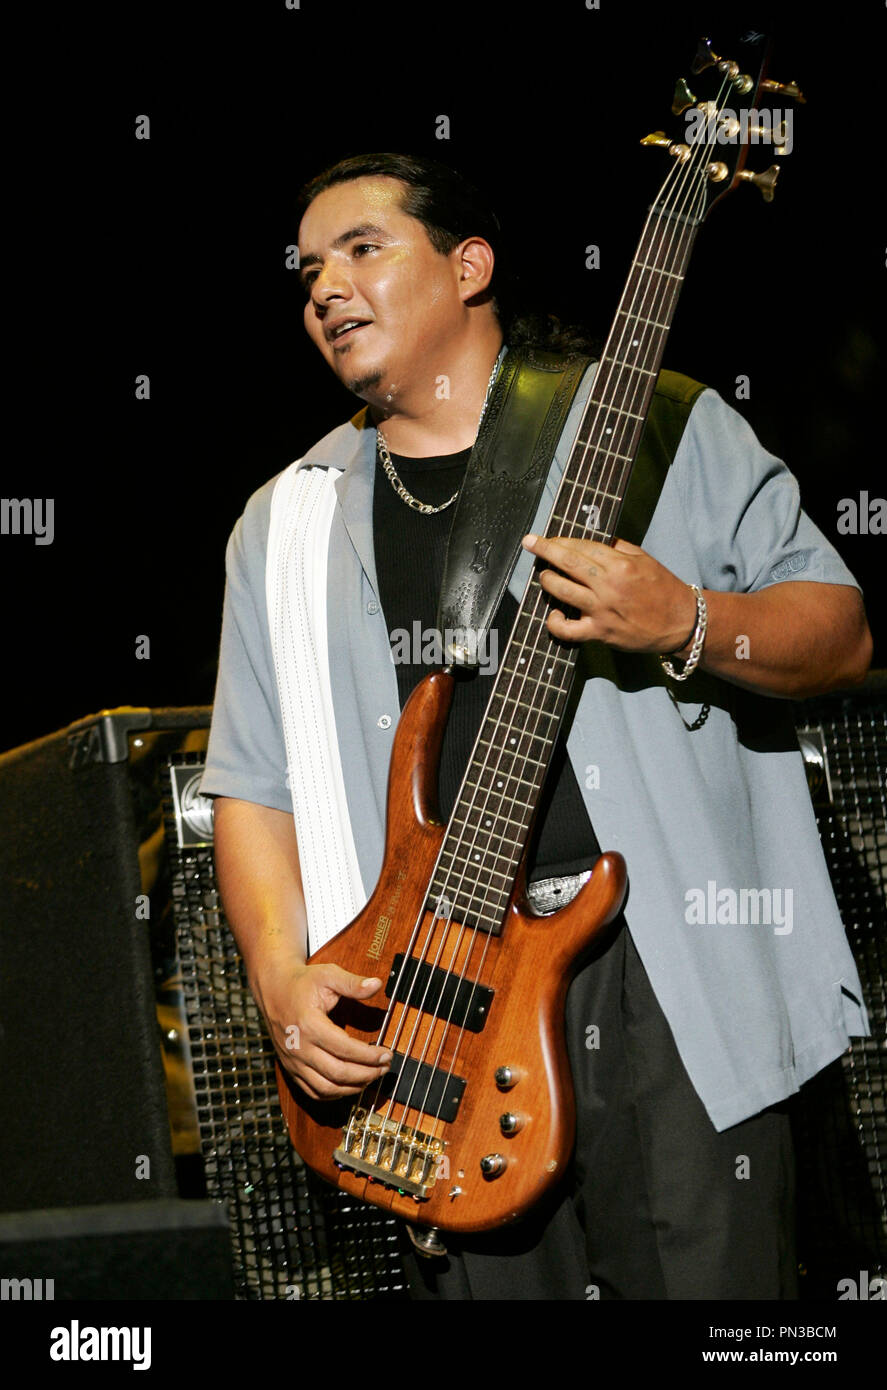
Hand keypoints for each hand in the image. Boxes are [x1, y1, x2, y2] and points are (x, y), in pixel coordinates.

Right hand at [251, 956, 392, 1100]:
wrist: (273, 990)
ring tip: (372, 1077)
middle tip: (385, 1068)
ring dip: (353, 1087)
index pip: (345, 1049)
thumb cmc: (302, 983)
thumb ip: (352, 983)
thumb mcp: (328, 975)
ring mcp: (293, 1061)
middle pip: (338, 1073)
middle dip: (367, 1074)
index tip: (387, 1054)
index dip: (369, 1056)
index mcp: (309, 1024)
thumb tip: (377, 984)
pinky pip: (313, 1091)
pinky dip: (334, 1094)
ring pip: (326, 1088)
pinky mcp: (291, 1068)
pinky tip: (350, 1085)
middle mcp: (299, 1047)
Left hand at [522, 533, 696, 653]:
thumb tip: (592, 539)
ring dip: (547, 580)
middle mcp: (608, 586)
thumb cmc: (663, 589)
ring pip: (561, 591)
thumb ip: (618, 547)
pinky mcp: (599, 632)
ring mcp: (601, 610)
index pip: (582, 547)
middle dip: (544, 550)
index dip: (561, 540)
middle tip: (529, 542)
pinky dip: (554, 622)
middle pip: (567, 563)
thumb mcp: (644, 559)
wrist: (680, 623)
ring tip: (544, 575)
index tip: (547, 537)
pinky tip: (553, 614)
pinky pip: (567, 630)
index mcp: (620, 564)